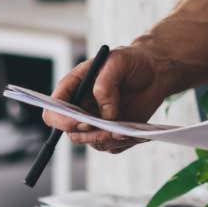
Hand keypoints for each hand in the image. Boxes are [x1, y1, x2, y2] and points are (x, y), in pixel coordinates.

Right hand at [40, 46, 168, 152]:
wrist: (153, 71)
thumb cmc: (131, 61)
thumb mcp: (119, 61)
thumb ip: (106, 83)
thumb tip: (106, 114)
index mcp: (72, 89)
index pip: (54, 111)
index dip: (63, 121)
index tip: (84, 122)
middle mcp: (80, 108)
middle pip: (73, 133)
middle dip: (92, 134)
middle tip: (114, 130)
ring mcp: (95, 123)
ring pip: (95, 142)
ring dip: (111, 139)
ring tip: (130, 130)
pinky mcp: (112, 132)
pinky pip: (113, 146)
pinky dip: (125, 142)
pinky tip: (138, 132)